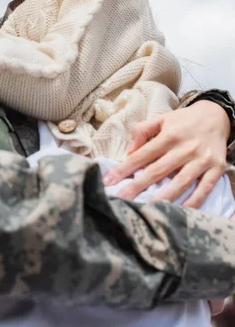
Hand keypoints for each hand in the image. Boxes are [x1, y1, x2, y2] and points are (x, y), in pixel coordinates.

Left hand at [103, 100, 228, 207]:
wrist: (217, 115)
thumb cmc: (184, 120)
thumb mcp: (162, 118)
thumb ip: (142, 130)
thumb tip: (129, 151)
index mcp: (169, 135)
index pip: (142, 155)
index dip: (124, 168)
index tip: (109, 181)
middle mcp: (185, 148)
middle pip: (158, 170)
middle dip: (138, 186)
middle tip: (121, 199)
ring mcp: (201, 160)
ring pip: (180, 182)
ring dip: (164, 197)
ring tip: (148, 209)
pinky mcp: (216, 169)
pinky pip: (204, 188)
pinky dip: (194, 201)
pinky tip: (181, 211)